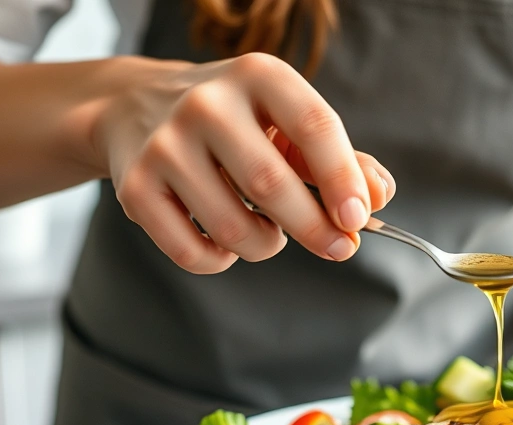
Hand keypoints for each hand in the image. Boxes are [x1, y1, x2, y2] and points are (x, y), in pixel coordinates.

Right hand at [91, 53, 394, 272]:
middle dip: (314, 228)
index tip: (359, 219)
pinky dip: (220, 261)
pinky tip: (226, 244)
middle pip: (271, 184)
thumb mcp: (286, 121)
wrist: (135, 106)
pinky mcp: (135, 188)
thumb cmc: (233, 121)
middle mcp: (206, 104)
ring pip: (233, 228)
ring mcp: (164, 146)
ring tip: (267, 231)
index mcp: (257, 76)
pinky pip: (191, 252)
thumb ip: (340, 159)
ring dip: (265, 245)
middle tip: (338, 248)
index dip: (343, 180)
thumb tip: (377, 198)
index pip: (314, 128)